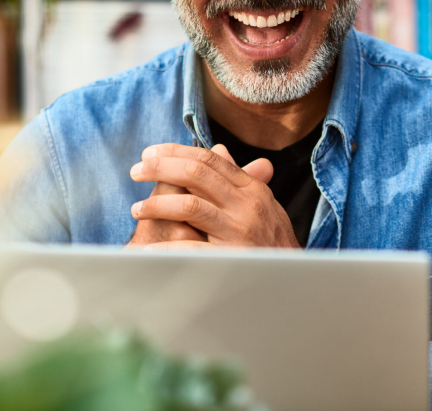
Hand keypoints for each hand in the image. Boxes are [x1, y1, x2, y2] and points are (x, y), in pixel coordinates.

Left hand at [129, 143, 299, 248]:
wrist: (295, 281)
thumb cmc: (274, 242)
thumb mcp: (262, 204)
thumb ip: (238, 178)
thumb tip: (218, 150)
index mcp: (251, 189)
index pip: (210, 159)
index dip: (177, 152)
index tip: (150, 153)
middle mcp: (247, 205)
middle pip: (197, 174)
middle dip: (161, 168)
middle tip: (136, 171)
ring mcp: (240, 231)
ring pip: (190, 206)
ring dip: (157, 205)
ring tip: (137, 210)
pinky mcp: (232, 258)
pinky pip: (192, 249)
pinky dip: (166, 249)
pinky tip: (148, 251)